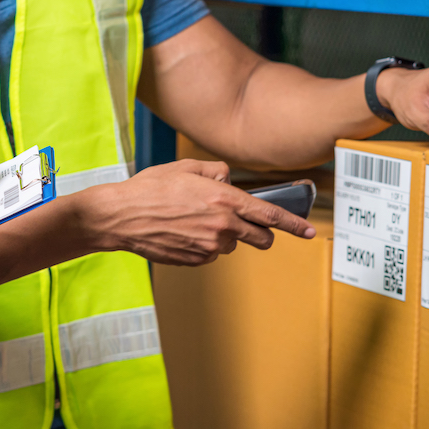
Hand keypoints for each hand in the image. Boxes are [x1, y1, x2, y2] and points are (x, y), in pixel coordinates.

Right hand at [81, 158, 316, 265]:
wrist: (121, 216)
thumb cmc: (150, 188)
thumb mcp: (186, 168)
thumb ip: (216, 171)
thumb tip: (228, 179)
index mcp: (224, 200)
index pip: (270, 215)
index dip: (293, 224)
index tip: (308, 230)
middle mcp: (222, 225)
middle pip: (260, 239)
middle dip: (260, 234)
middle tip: (245, 225)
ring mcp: (209, 246)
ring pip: (231, 245)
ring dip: (223, 235)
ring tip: (192, 221)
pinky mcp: (195, 260)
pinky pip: (210, 254)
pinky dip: (203, 245)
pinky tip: (182, 232)